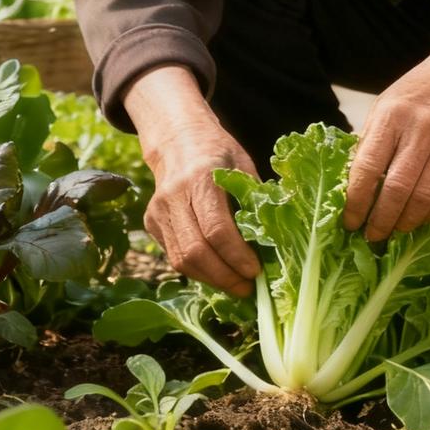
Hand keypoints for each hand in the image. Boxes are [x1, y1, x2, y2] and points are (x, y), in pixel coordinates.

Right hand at [123, 65, 260, 296]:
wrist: (178, 140)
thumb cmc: (219, 153)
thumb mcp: (244, 165)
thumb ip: (256, 200)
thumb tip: (278, 241)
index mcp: (201, 178)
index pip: (216, 229)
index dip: (237, 256)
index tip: (256, 271)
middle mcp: (174, 196)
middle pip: (196, 251)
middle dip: (225, 276)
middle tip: (248, 288)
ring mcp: (158, 211)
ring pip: (182, 260)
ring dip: (211, 279)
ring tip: (235, 285)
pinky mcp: (151, 223)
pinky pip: (174, 257)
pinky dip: (197, 271)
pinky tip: (218, 273)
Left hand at [343, 14, 429, 241]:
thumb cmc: (413, 97)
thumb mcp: (382, 109)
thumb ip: (368, 144)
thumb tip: (349, 187)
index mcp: (390, 117)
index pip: (368, 168)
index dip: (356, 201)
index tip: (349, 221)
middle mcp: (420, 131)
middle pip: (397, 189)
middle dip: (380, 220)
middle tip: (371, 237)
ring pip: (424, 198)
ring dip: (405, 223)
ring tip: (392, 232)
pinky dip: (429, 216)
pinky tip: (417, 220)